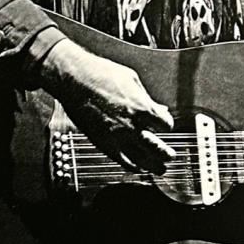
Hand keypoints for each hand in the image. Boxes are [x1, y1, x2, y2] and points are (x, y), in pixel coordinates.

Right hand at [39, 37, 174, 174]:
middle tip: (170, 157)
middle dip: (165, 154)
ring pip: (140, 159)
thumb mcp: (131, 80)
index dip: (166, 125)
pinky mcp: (102, 142)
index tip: (164, 124)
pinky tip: (137, 167)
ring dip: (152, 166)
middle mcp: (131, 125)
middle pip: (156, 148)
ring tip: (159, 169)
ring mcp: (116, 136)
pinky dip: (132, 166)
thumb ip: (146, 98)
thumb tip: (157, 108)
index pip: (165, 125)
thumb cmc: (100, 73)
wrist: (74, 79)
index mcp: (141, 107)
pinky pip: (121, 161)